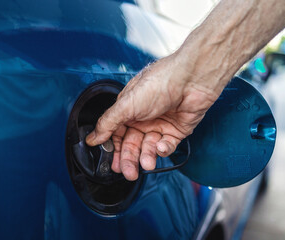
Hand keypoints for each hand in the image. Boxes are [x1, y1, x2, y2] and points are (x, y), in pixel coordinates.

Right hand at [86, 54, 218, 180]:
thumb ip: (108, 124)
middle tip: (128, 172)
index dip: (114, 149)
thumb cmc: (159, 83)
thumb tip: (92, 138)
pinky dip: (163, 149)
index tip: (112, 163)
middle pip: (132, 144)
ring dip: (146, 157)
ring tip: (146, 164)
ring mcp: (160, 125)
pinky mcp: (176, 131)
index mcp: (128, 110)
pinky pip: (167, 146)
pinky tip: (161, 146)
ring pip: (149, 148)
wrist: (191, 80)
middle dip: (129, 159)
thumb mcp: (126, 104)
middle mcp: (143, 118)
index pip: (117, 135)